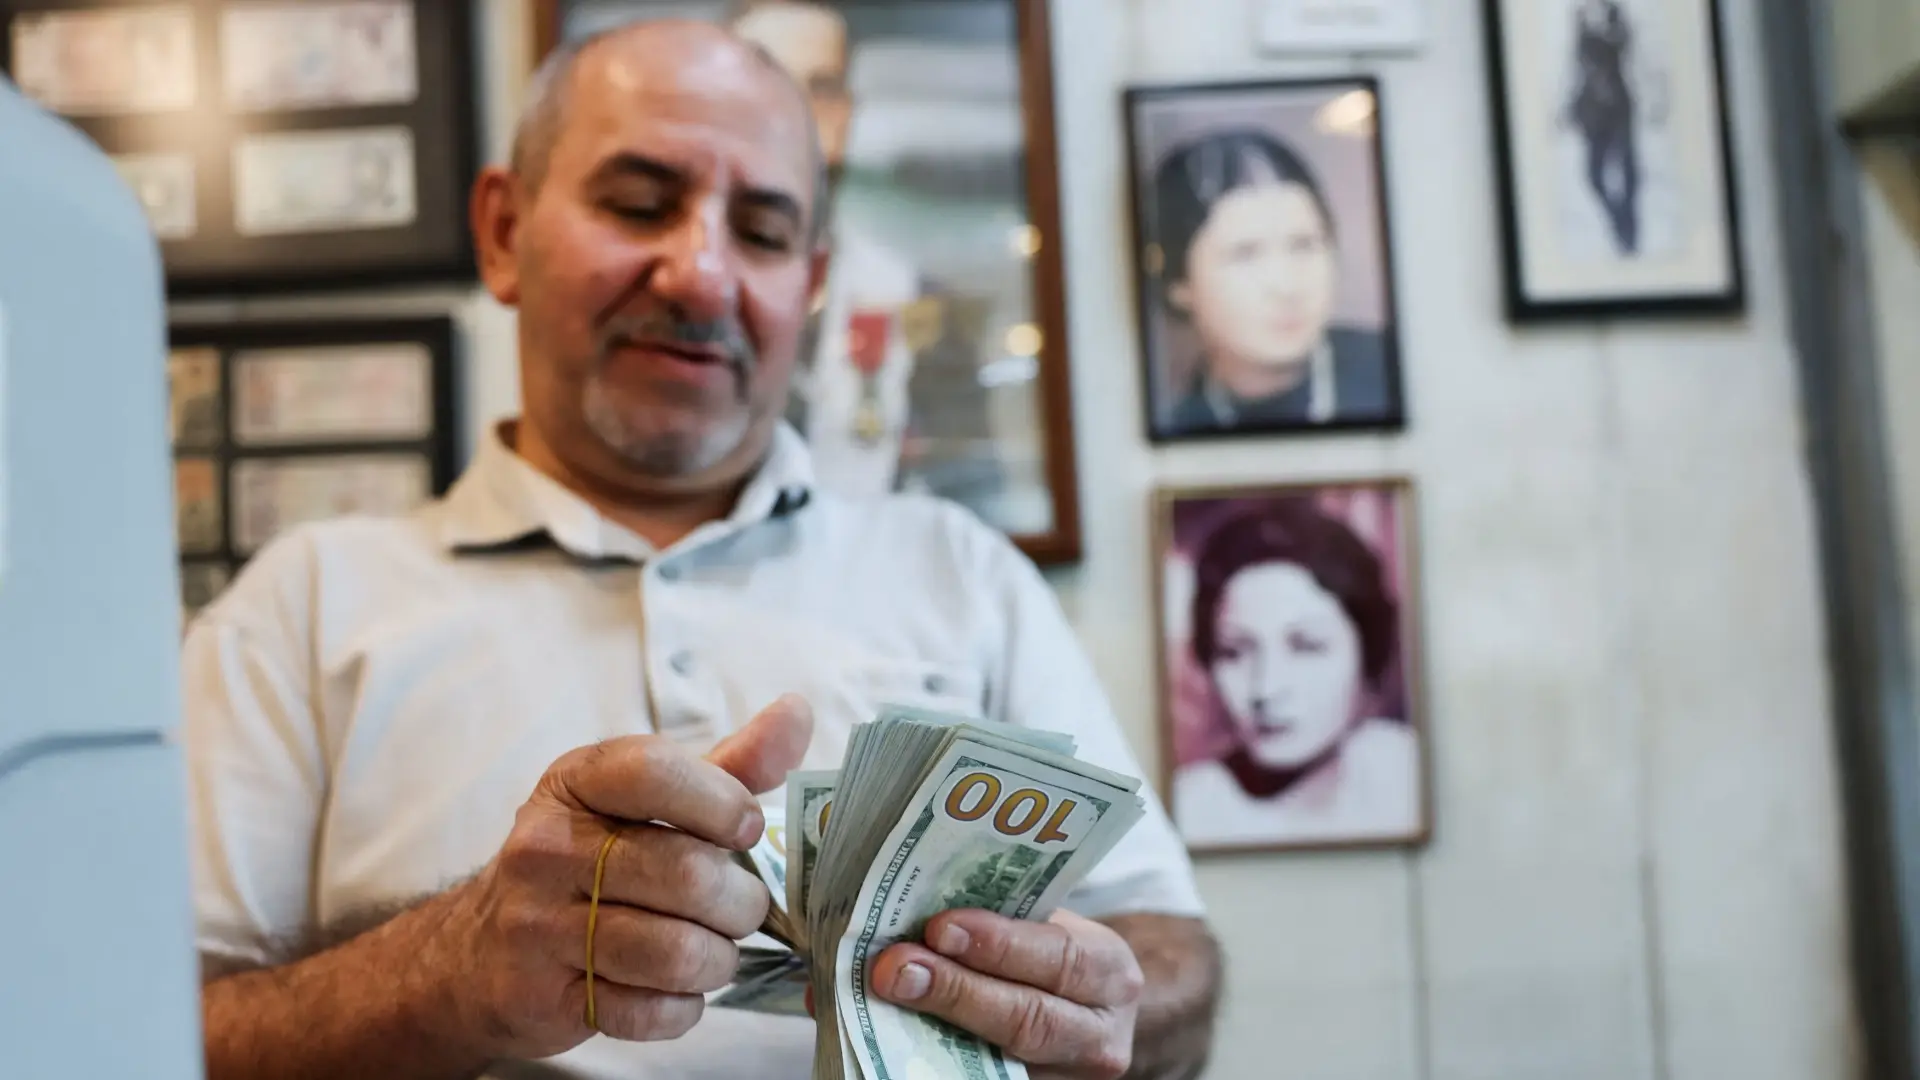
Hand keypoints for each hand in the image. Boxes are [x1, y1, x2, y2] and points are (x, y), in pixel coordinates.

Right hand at [427, 694, 813, 1060]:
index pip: (654, 773)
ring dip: (719, 960)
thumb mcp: (647, 801)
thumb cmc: (589, 860)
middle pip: (685, 874)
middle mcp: (547, 847)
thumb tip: (796, 712)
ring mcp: (536, 924)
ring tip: (717, 950)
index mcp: (577, 783)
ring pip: (673, 951)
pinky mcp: (540, 995)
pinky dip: (682, 1007)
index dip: (722, 802)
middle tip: (743, 908)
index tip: (748, 828)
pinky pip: (645, 1011)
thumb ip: (728, 764)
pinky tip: (678, 989)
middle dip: (741, 901)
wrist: (483, 950)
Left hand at [871, 908, 1144, 1079]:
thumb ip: (999, 920)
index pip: (1060, 956)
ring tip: (891, 998)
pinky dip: (937, 1060)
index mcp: (1109, 971)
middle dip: (958, 991)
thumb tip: (913, 908)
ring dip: (937, 1027)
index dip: (999, 944)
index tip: (940, 927)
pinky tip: (895, 1035)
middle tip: (897, 968)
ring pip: (1004, 1063)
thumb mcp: (1050, 929)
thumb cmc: (1054, 957)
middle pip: (1031, 1018)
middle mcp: (1100, 1033)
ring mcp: (1070, 1077)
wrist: (1089, 1014)